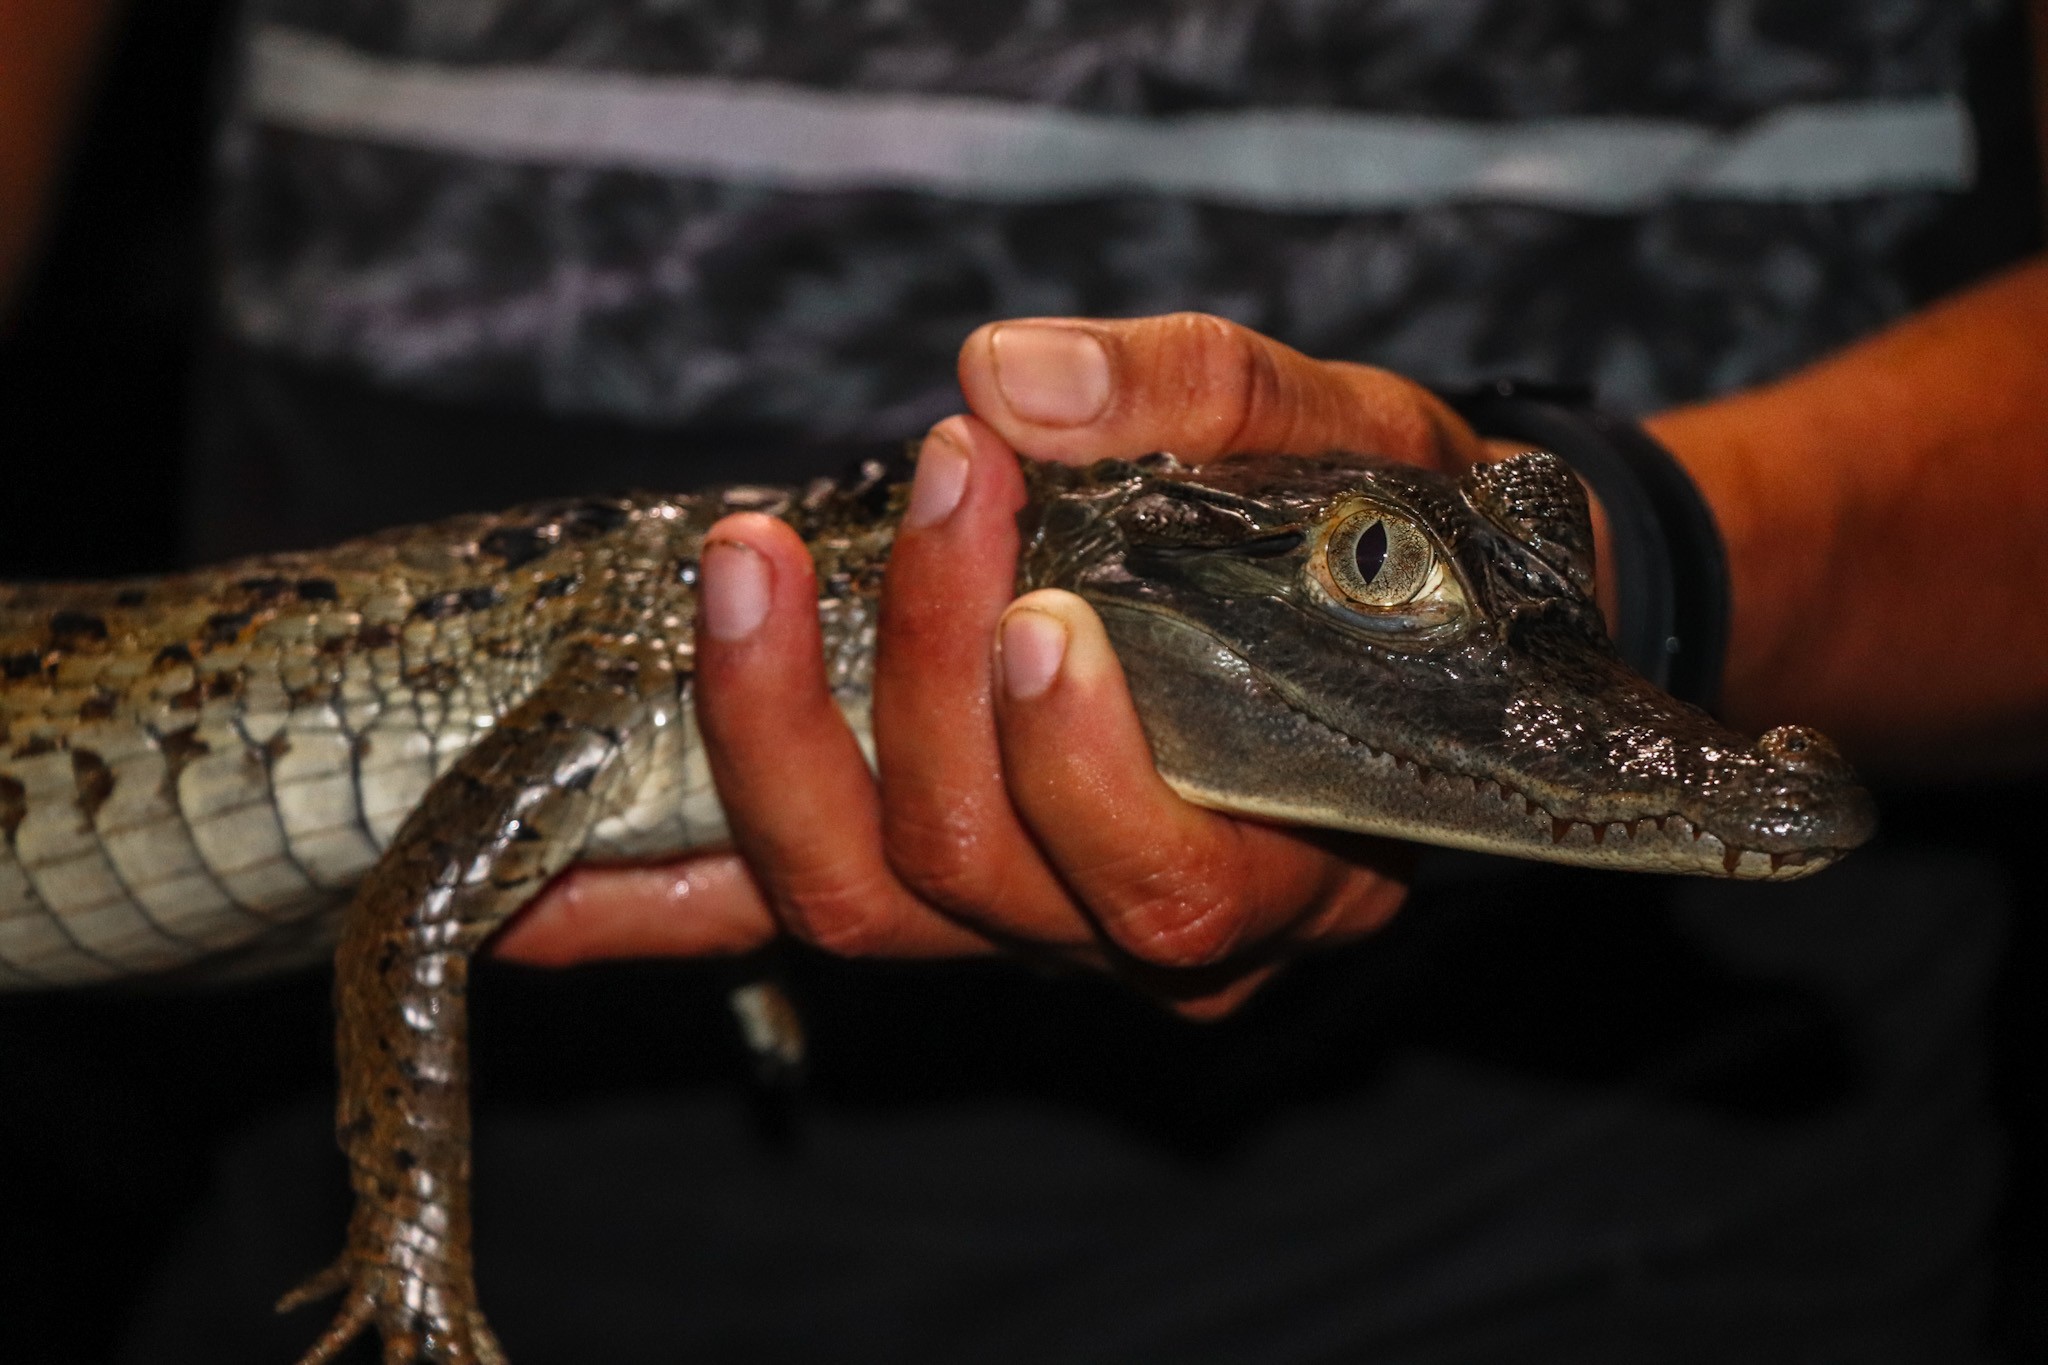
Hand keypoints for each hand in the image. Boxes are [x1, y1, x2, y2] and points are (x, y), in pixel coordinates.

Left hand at [498, 314, 1488, 1014]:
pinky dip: (645, 906)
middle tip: (938, 486)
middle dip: (920, 682)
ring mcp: (1022, 924)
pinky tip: (528, 882)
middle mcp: (1139, 932)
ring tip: (748, 562)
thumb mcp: (1359, 447)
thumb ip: (1214, 407)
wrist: (1408, 617)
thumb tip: (1006, 380)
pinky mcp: (929, 888)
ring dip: (771, 733)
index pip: (1158, 884)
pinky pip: (772, 920)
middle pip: (972, 879)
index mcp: (1280, 861)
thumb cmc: (1400, 550)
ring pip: (856, 901)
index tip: (1043, 604)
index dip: (1076, 766)